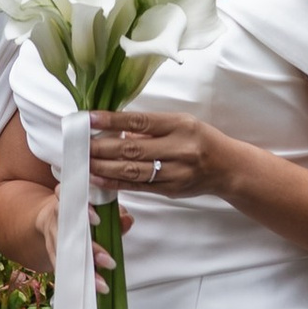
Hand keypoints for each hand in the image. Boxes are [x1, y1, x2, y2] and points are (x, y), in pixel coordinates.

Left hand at [88, 109, 229, 202]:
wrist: (227, 167)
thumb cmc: (199, 140)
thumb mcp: (180, 123)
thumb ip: (150, 127)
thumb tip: (115, 128)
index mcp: (180, 125)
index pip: (140, 121)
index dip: (112, 120)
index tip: (89, 118)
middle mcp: (179, 148)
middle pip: (133, 148)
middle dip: (102, 147)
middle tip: (80, 145)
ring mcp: (175, 172)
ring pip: (133, 170)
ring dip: (104, 167)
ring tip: (84, 163)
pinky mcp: (171, 190)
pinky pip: (139, 186)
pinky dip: (116, 183)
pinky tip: (99, 178)